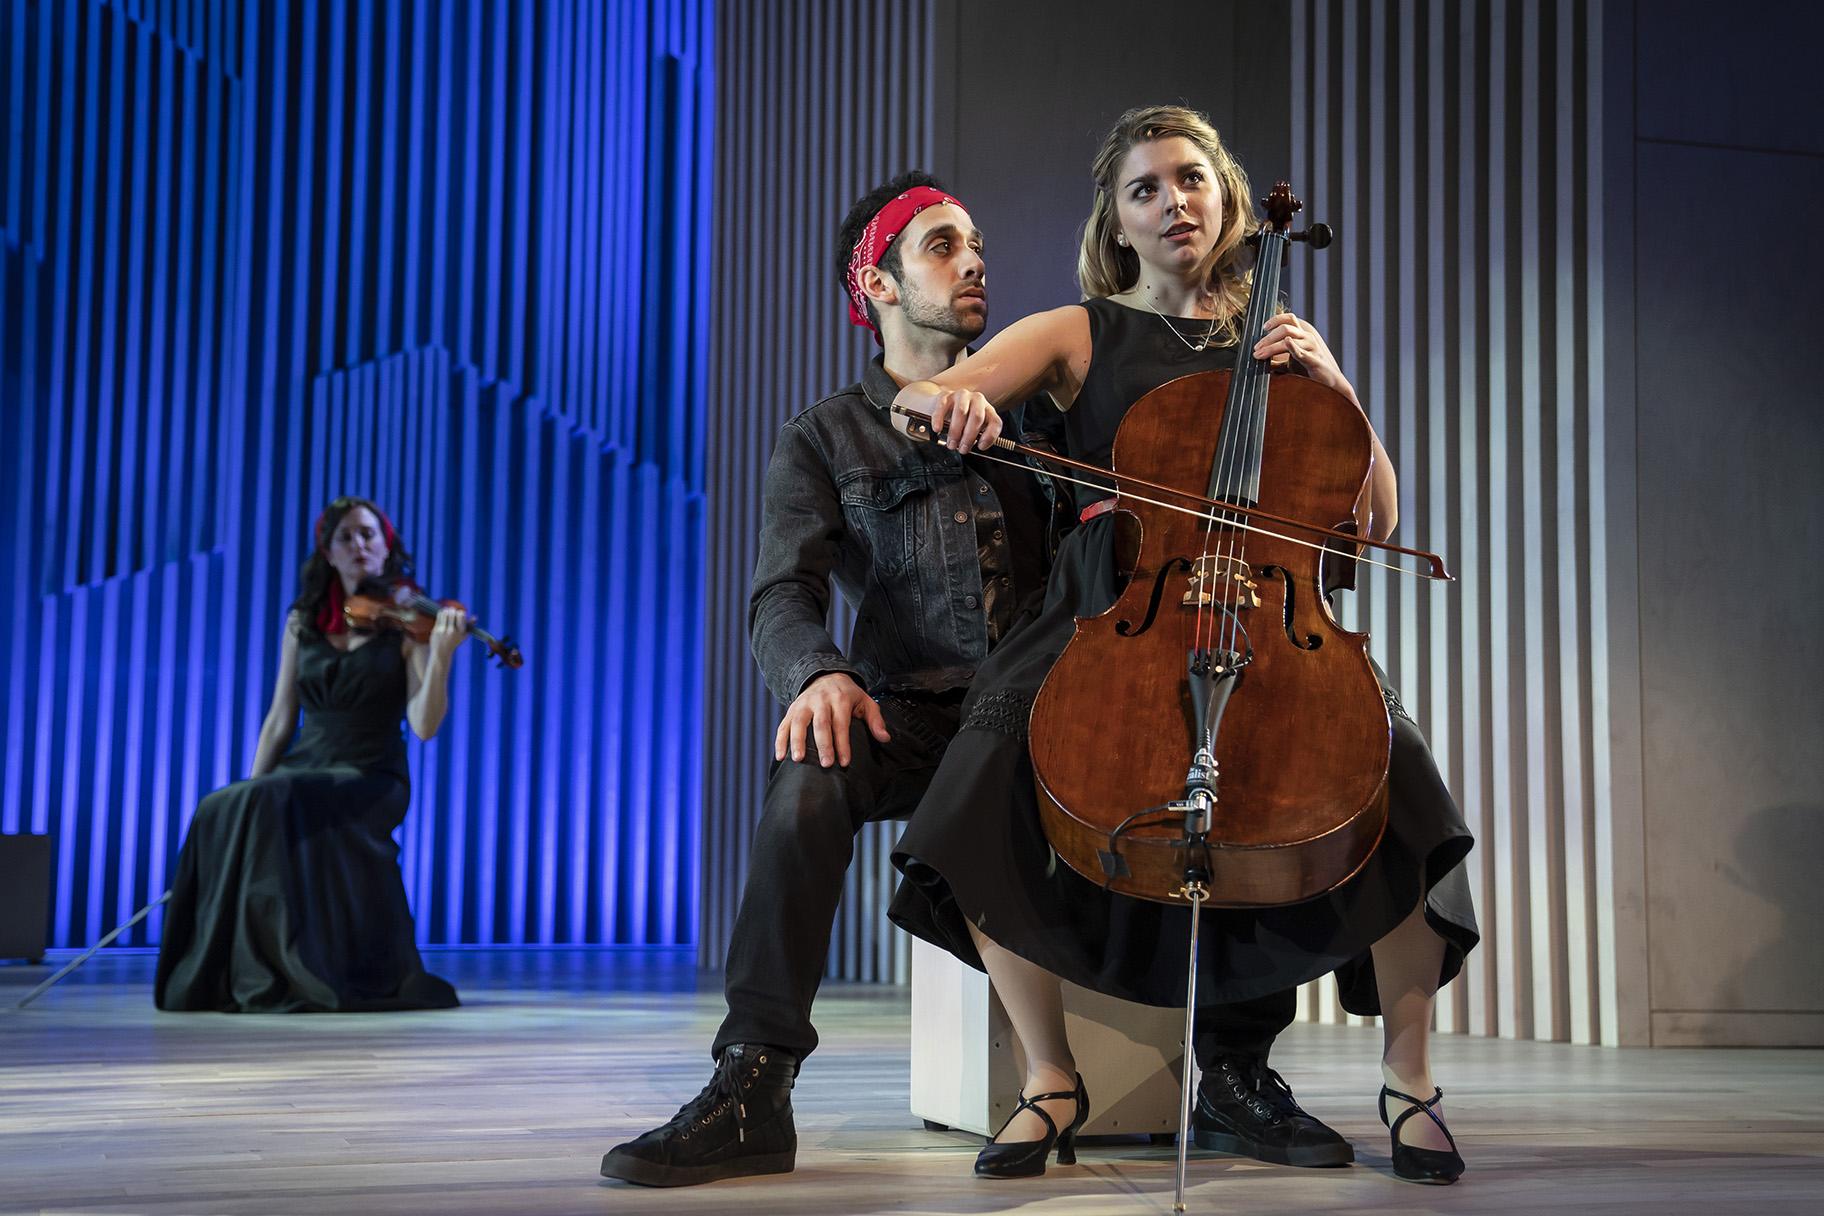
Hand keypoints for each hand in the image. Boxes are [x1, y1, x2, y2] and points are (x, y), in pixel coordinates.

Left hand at [428, 605, 468, 662]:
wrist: (442, 652)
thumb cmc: (454, 642)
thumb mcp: (464, 635)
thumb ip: (470, 626)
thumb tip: (475, 617)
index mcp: (461, 631)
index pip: (461, 615)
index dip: (460, 612)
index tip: (458, 614)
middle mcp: (453, 631)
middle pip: (453, 613)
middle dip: (452, 610)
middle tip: (451, 611)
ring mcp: (444, 631)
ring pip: (445, 613)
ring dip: (446, 610)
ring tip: (446, 612)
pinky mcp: (436, 630)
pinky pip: (439, 617)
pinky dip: (441, 613)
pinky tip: (442, 614)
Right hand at [774, 672, 889, 767]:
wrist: (826, 675)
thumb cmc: (848, 695)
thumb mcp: (865, 701)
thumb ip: (875, 720)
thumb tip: (885, 738)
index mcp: (840, 699)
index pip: (841, 723)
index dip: (843, 743)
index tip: (845, 762)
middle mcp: (820, 700)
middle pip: (820, 723)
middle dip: (823, 744)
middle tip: (826, 764)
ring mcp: (804, 704)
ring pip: (799, 722)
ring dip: (797, 741)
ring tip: (798, 759)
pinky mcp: (792, 709)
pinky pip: (784, 724)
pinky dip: (780, 740)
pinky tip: (780, 756)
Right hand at [923, 387, 1002, 451]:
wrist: (945, 406)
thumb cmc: (961, 421)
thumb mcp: (972, 429)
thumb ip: (974, 438)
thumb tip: (967, 447)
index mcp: (988, 410)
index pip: (995, 422)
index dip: (990, 436)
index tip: (980, 447)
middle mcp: (978, 400)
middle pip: (977, 417)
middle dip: (969, 436)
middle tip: (962, 448)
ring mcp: (962, 396)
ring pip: (961, 412)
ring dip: (955, 431)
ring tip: (951, 443)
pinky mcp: (946, 395)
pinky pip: (943, 407)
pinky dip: (939, 419)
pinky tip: (937, 429)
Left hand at [1254, 312, 1356, 402]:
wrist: (1327, 382)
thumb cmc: (1308, 370)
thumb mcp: (1289, 363)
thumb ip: (1276, 360)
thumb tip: (1260, 358)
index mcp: (1301, 336)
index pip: (1289, 318)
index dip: (1276, 319)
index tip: (1264, 327)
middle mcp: (1307, 338)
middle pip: (1285, 328)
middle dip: (1268, 338)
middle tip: (1256, 348)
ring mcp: (1311, 347)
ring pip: (1289, 338)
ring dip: (1271, 346)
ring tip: (1260, 354)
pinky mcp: (1314, 360)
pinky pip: (1302, 351)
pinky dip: (1293, 346)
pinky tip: (1287, 342)